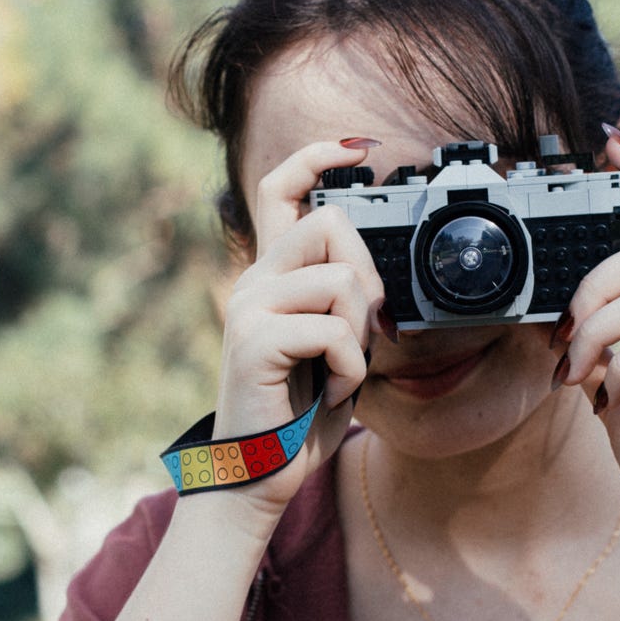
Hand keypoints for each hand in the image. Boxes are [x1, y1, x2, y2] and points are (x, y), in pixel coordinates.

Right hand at [214, 140, 385, 511]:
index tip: (356, 146)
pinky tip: (329, 391)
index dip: (315, 156)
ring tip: (339, 370)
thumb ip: (340, 301)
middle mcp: (253, 281)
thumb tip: (370, 272)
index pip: (277, 189)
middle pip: (328, 222)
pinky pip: (334, 331)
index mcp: (270, 277)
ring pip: (340, 280)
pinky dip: (349, 368)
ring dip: (360, 334)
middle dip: (366, 276)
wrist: (255, 475)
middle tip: (360, 332)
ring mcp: (249, 307)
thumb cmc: (296, 414)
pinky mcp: (254, 340)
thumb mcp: (328, 345)